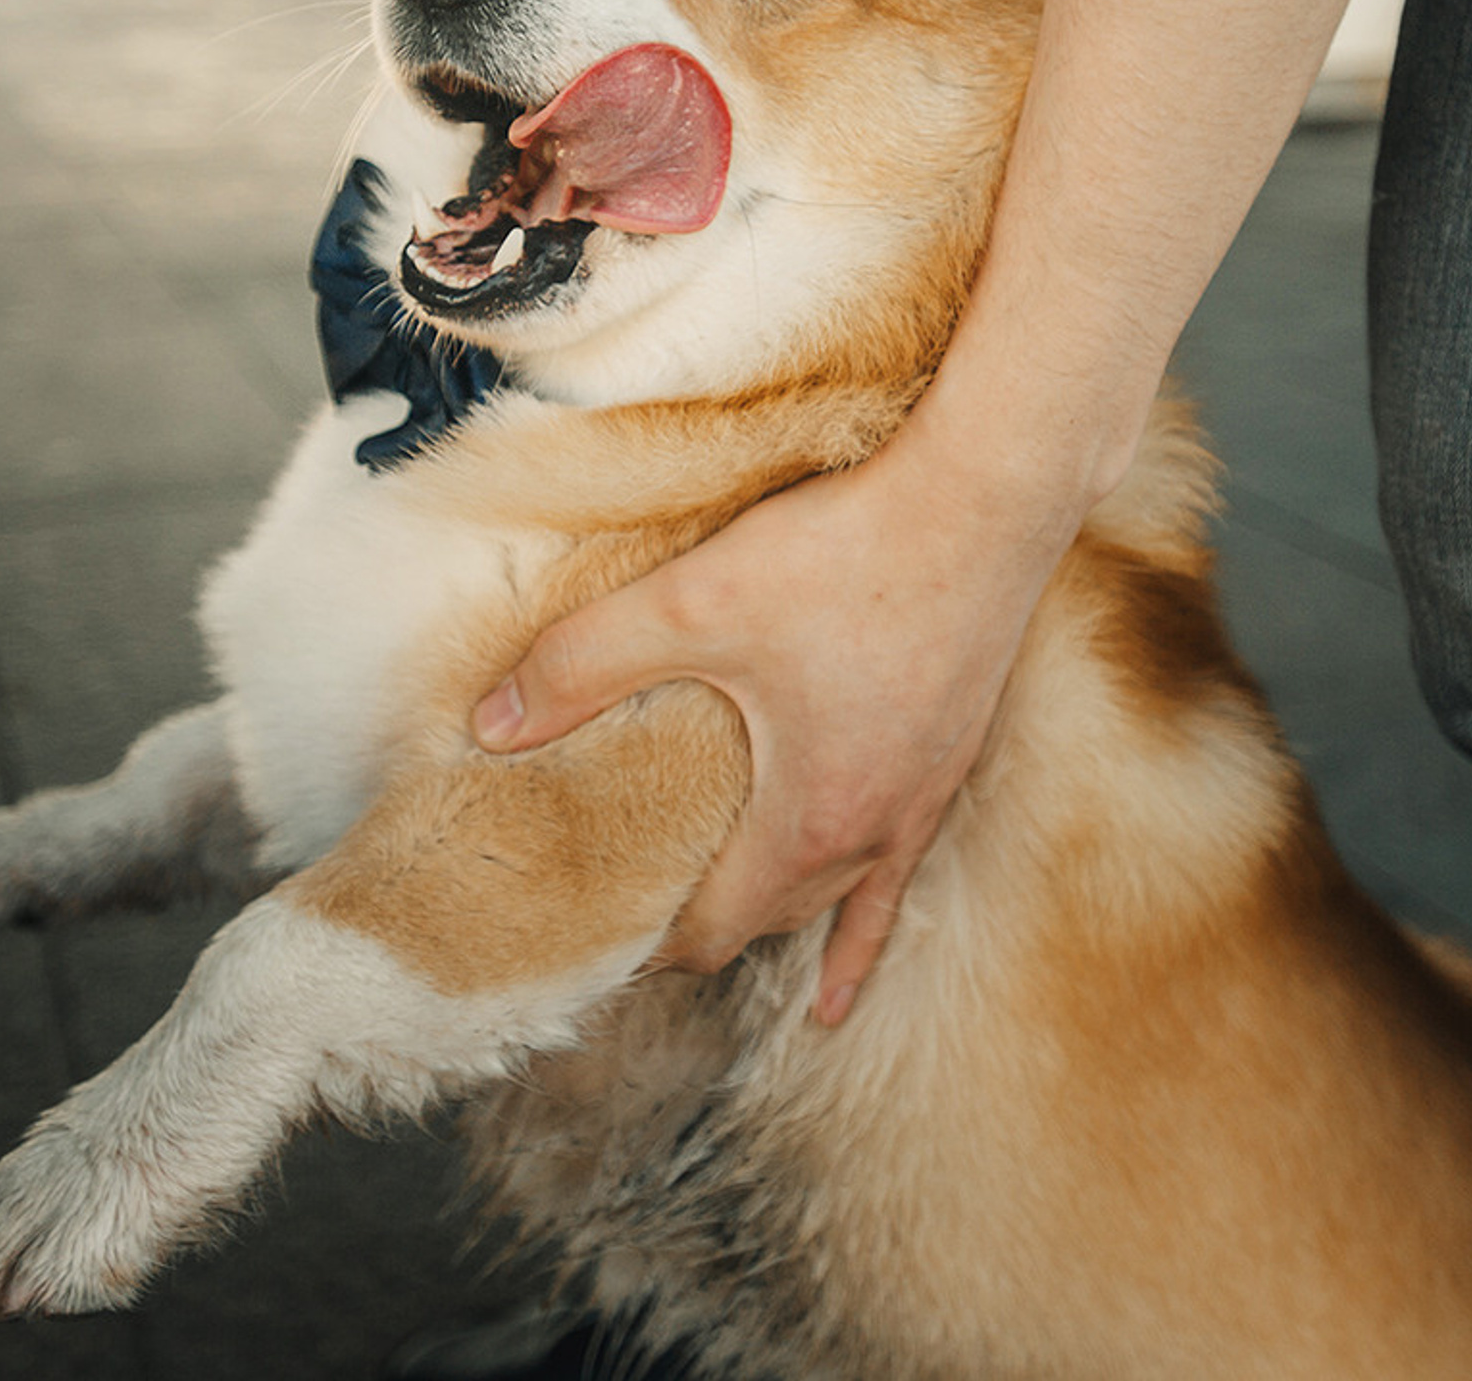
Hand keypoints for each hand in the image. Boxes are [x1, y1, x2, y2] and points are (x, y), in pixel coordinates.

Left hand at [472, 429, 1072, 1025]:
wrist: (984, 499)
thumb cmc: (847, 554)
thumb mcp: (693, 605)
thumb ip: (585, 665)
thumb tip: (488, 727)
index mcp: (811, 818)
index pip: (715, 927)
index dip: (651, 941)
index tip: (597, 935)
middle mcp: (876, 829)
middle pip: (771, 918)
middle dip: (704, 928)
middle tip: (636, 916)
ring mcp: (924, 795)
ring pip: (839, 894)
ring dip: (781, 920)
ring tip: (729, 956)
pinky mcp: (953, 751)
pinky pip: (904, 867)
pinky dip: (867, 924)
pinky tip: (846, 972)